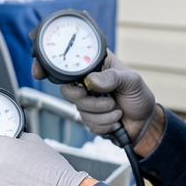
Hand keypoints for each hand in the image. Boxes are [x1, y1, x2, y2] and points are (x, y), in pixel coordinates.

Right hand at [33, 52, 156, 142]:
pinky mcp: (89, 117)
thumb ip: (113, 78)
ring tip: (117, 107)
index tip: (40, 70)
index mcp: (95, 65)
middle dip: (86, 99)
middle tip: (104, 98)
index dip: (51, 65)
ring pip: (79, 109)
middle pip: (68, 90)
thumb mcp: (132, 81)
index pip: (69, 61)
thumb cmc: (139, 97)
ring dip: (102, 112)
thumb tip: (91, 80)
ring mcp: (86, 100)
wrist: (144, 124)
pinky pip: (88, 123)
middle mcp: (87, 81)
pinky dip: (104, 123)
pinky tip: (115, 118)